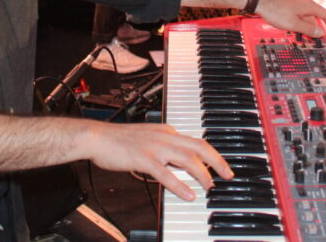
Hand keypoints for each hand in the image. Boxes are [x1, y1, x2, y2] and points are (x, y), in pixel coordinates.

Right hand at [79, 121, 232, 200]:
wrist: (98, 137)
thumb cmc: (119, 141)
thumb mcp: (148, 140)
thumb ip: (165, 149)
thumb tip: (181, 164)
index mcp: (166, 131)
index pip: (195, 141)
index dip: (212, 154)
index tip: (221, 166)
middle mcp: (164, 136)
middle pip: (199, 146)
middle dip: (217, 161)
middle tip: (227, 174)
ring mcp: (155, 147)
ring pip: (187, 159)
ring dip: (202, 174)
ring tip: (210, 187)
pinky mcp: (144, 159)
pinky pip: (166, 173)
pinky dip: (180, 185)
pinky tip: (188, 194)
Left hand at [254, 0, 325, 37]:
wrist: (259, 1)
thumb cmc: (275, 12)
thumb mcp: (294, 25)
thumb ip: (309, 29)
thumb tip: (321, 33)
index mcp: (308, 4)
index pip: (325, 14)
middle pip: (314, 13)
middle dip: (312, 25)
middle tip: (309, 36)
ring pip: (304, 10)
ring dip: (303, 20)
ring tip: (294, 29)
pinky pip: (297, 6)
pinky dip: (297, 15)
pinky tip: (289, 21)